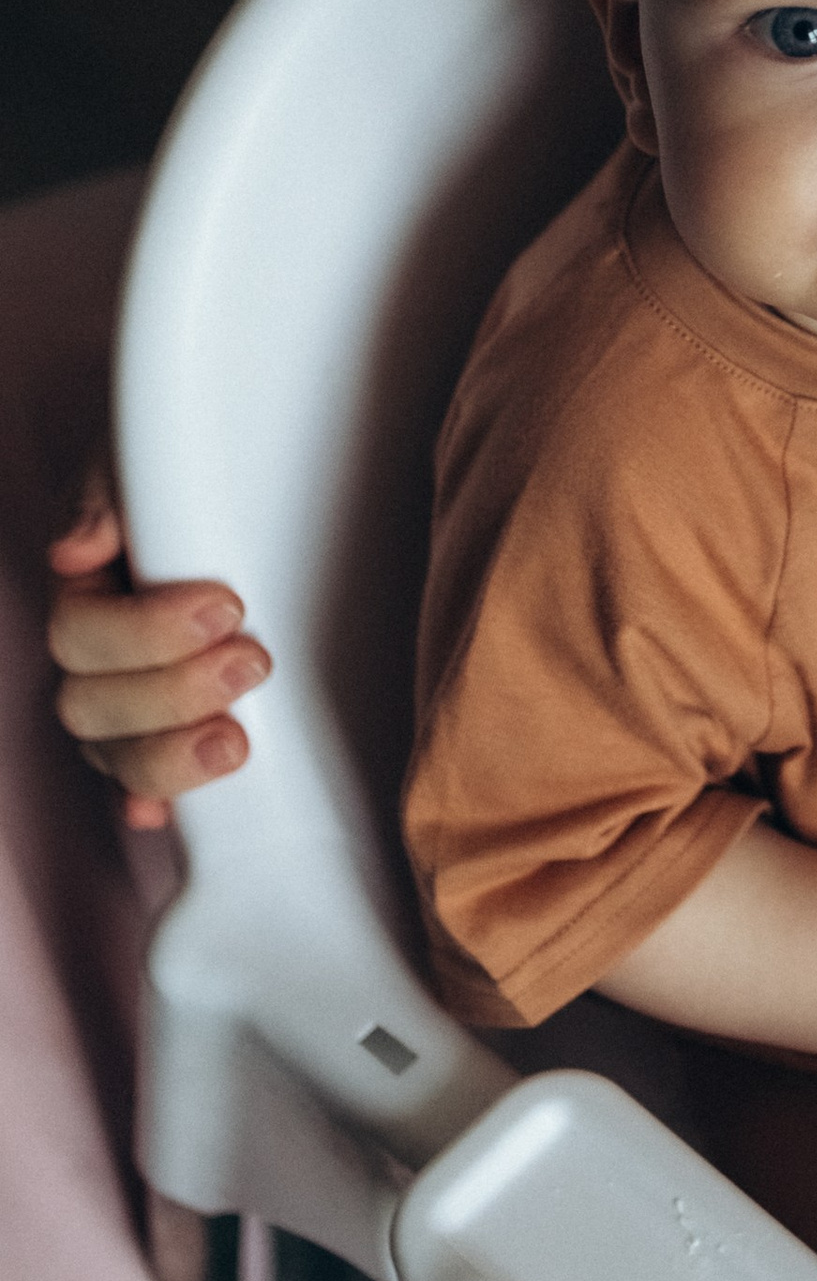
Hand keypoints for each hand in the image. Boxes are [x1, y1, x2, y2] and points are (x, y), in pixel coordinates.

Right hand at [45, 465, 268, 831]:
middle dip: (171, 694)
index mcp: (89, 589)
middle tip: (252, 661)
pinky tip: (168, 820)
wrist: (275, 465)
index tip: (226, 605)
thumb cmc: (208, 465)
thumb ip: (111, 492)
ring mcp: (138, 704)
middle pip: (89, 709)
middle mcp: (101, 656)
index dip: (144, 633)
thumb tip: (76, 547)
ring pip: (116, 759)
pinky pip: (146, 792)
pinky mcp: (182, 735)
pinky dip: (155, 805)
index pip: (78, 636)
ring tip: (238, 739)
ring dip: (170, 758)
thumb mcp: (151, 460)